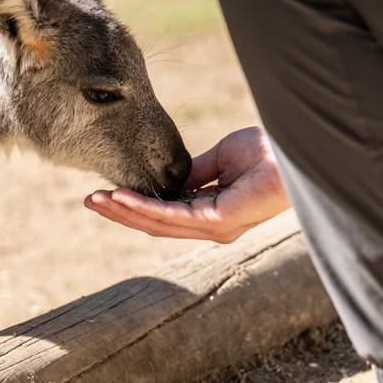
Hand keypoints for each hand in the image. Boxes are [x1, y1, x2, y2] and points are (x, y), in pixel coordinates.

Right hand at [84, 126, 290, 242]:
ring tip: (96, 199)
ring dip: (123, 211)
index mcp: (210, 212)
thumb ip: (195, 171)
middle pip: (154, 223)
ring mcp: (213, 227)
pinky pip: (170, 216)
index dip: (133, 205)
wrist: (292, 155)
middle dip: (119, 212)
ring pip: (157, 223)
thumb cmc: (266, 154)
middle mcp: (209, 226)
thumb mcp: (221, 158)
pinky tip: (120, 197)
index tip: (107, 193)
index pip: (163, 214)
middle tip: (90, 200)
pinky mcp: (217, 222)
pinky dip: (142, 207)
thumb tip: (170, 177)